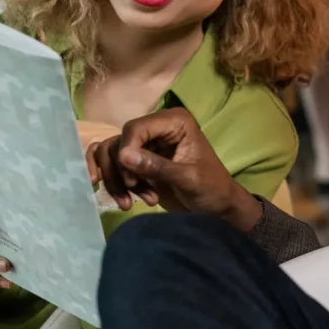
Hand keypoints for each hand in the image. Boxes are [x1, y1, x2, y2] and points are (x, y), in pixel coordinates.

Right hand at [84, 108, 260, 230]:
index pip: (136, 128)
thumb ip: (156, 166)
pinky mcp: (139, 160)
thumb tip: (122, 156)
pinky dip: (116, 183)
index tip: (130, 179)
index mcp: (174, 121)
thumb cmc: (211, 188)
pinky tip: (127, 201)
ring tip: (130, 203)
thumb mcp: (187, 179)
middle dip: (119, 171)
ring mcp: (146, 143)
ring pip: (110, 155)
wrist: (217, 206)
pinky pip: (114, 166)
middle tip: (132, 192)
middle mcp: (157, 127)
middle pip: (118, 142)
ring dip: (117, 181)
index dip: (126, 150)